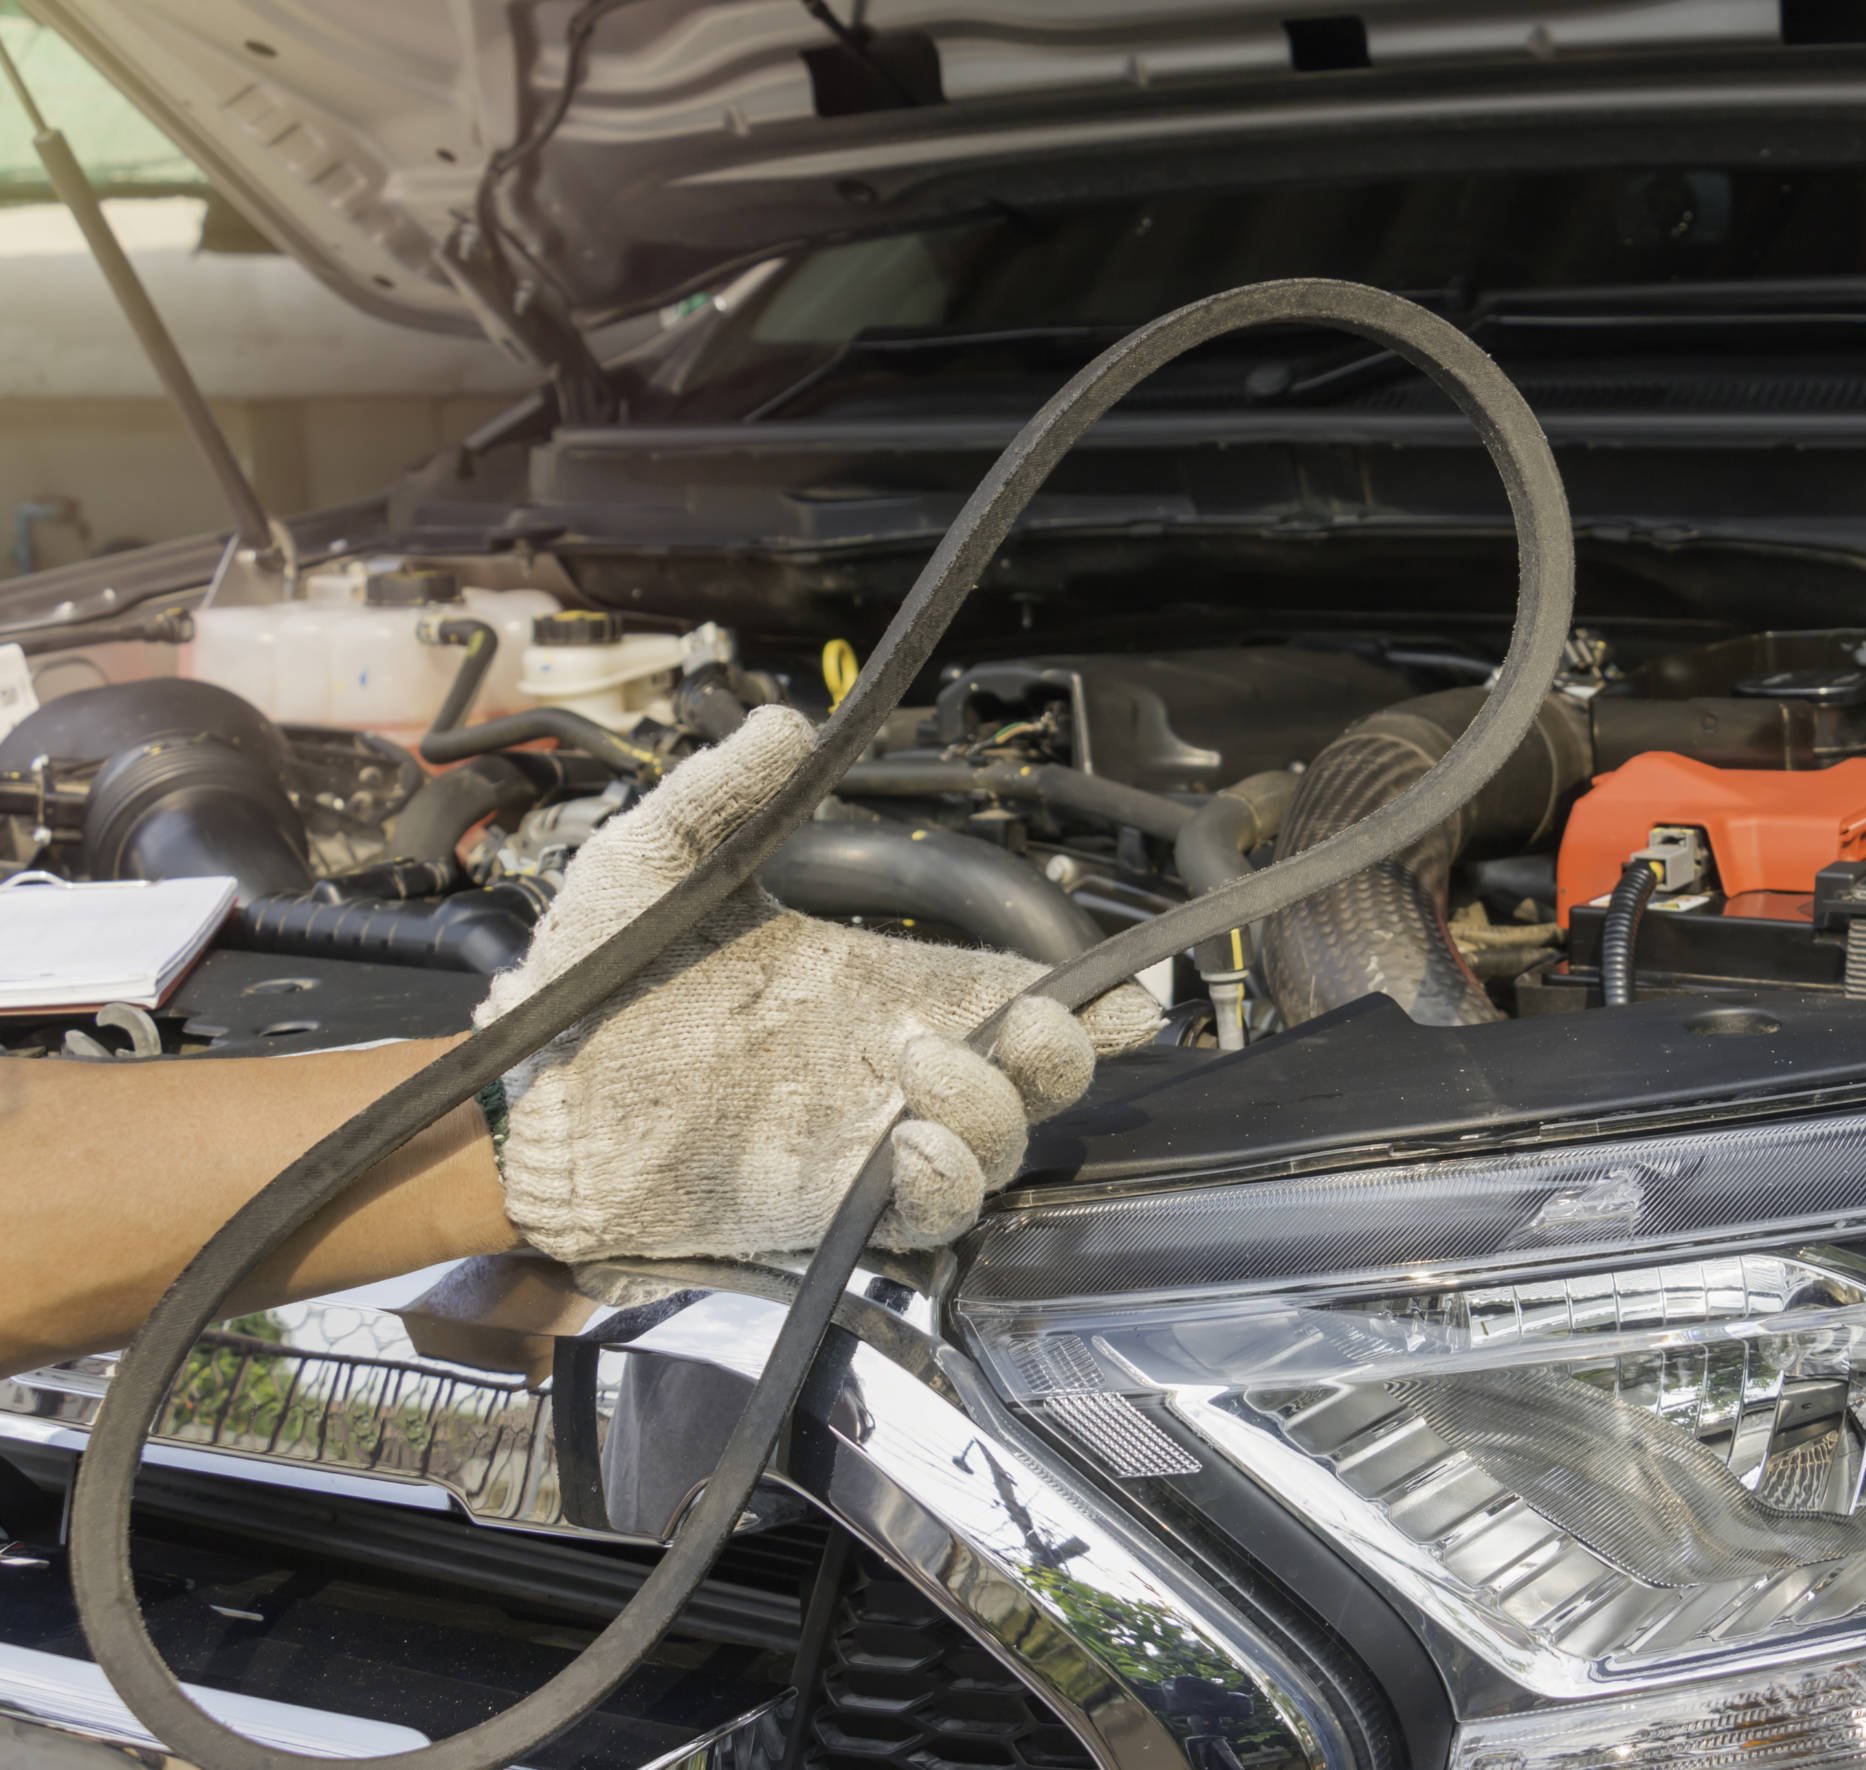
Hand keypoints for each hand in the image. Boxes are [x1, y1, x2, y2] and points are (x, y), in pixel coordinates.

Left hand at [475, 708, 1160, 1260]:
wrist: (523, 1092)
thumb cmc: (589, 982)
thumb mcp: (659, 859)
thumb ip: (724, 791)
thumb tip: (787, 721)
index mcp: (876, 984)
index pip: (1009, 994)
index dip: (1084, 999)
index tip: (1132, 994)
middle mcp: (889, 1065)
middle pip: (1037, 1075)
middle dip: (1066, 1049)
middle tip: (1030, 1020)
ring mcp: (865, 1138)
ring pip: (1000, 1145)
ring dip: (991, 1104)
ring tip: (915, 1064)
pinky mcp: (829, 1204)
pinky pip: (930, 1214)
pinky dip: (944, 1182)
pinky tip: (906, 1143)